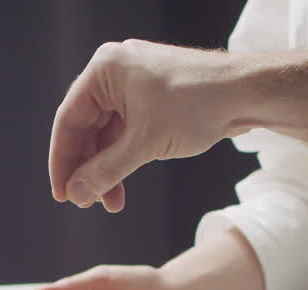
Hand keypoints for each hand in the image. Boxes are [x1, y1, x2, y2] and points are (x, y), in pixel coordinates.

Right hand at [50, 41, 244, 210]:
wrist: (245, 94)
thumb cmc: (198, 104)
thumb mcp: (146, 143)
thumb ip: (107, 171)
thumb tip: (77, 193)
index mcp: (105, 69)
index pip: (68, 119)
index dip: (62, 160)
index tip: (61, 193)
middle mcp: (115, 73)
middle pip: (86, 128)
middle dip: (87, 168)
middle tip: (85, 202)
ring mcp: (134, 85)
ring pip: (107, 134)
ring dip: (106, 169)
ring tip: (108, 202)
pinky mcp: (152, 99)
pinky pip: (126, 132)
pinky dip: (123, 159)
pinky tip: (122, 186)